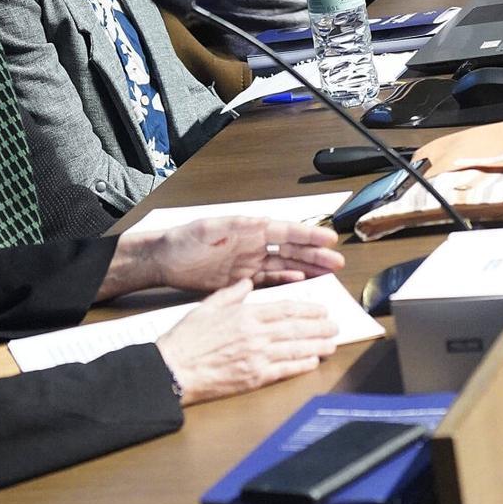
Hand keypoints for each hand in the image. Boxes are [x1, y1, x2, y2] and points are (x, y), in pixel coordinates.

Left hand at [101, 216, 343, 299]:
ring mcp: (249, 261)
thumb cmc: (184, 241)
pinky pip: (269, 279)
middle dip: (315, 255)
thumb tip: (261, 220)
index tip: (329, 238)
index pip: (285, 231)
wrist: (165, 261)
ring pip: (285, 264)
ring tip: (328, 273)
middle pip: (291, 249)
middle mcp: (253, 244)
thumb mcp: (209, 229)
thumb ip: (235, 226)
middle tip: (337, 261)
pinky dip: (286, 281)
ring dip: (306, 268)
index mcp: (249, 229)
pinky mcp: (241, 278)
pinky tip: (300, 283)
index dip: (309, 235)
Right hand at [156, 279, 338, 403]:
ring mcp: (257, 357)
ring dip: (317, 346)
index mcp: (246, 314)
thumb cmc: (186, 339)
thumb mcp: (207, 306)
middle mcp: (256, 334)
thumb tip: (247, 282)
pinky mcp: (254, 378)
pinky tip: (313, 362)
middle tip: (334, 326)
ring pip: (296, 349)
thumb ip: (231, 294)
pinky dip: (302, 366)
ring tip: (332, 343)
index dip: (308, 309)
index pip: (286, 309)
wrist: (174, 369)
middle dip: (319, 327)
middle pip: (297, 328)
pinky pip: (285, 370)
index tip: (321, 310)